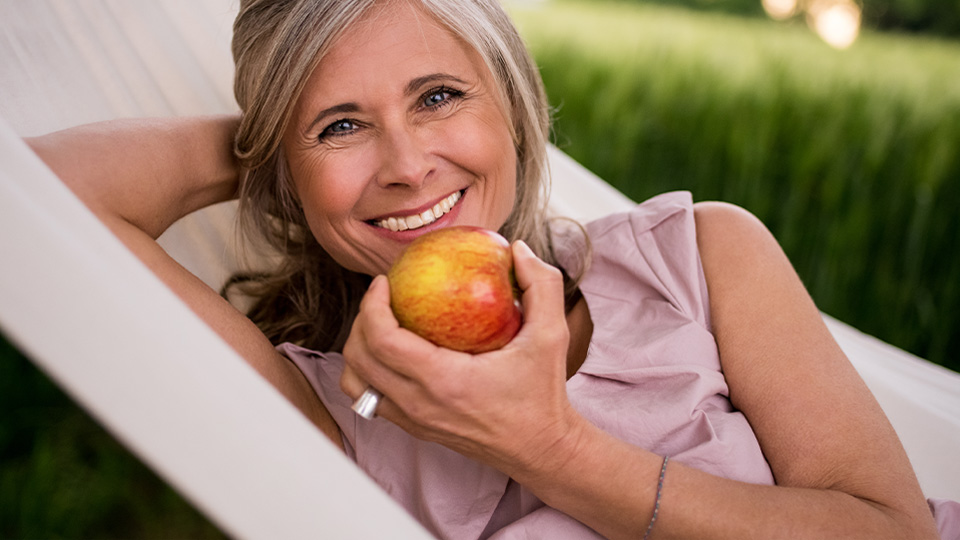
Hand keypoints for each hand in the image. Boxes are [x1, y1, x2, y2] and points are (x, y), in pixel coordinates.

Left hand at [340, 240, 582, 474]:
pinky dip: (370, 371)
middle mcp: (420, 404)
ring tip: (380, 324)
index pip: (383, 340)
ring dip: (359, 349)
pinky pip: (371, 397)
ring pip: (356, 383)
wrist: (540, 448)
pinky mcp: (413, 428)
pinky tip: (393, 351)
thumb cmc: (542, 394)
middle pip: (359, 358)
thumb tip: (517, 248)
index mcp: (444, 381)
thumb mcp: (552, 335)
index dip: (372, 305)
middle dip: (361, 320)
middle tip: (382, 296)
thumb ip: (541, 284)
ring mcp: (412, 420)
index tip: (385, 282)